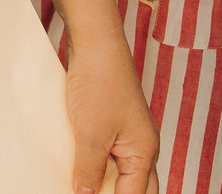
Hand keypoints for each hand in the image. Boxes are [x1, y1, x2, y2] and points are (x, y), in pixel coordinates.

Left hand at [62, 40, 159, 193]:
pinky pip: (109, 154)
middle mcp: (142, 146)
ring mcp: (128, 134)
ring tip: (78, 185)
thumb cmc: (100, 82)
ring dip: (103, 181)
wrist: (96, 43)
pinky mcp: (113, 123)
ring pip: (121, 172)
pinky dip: (95, 164)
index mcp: (145, 153)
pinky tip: (76, 165)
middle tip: (86, 192)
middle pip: (135, 188)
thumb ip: (89, 171)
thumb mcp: (90, 135)